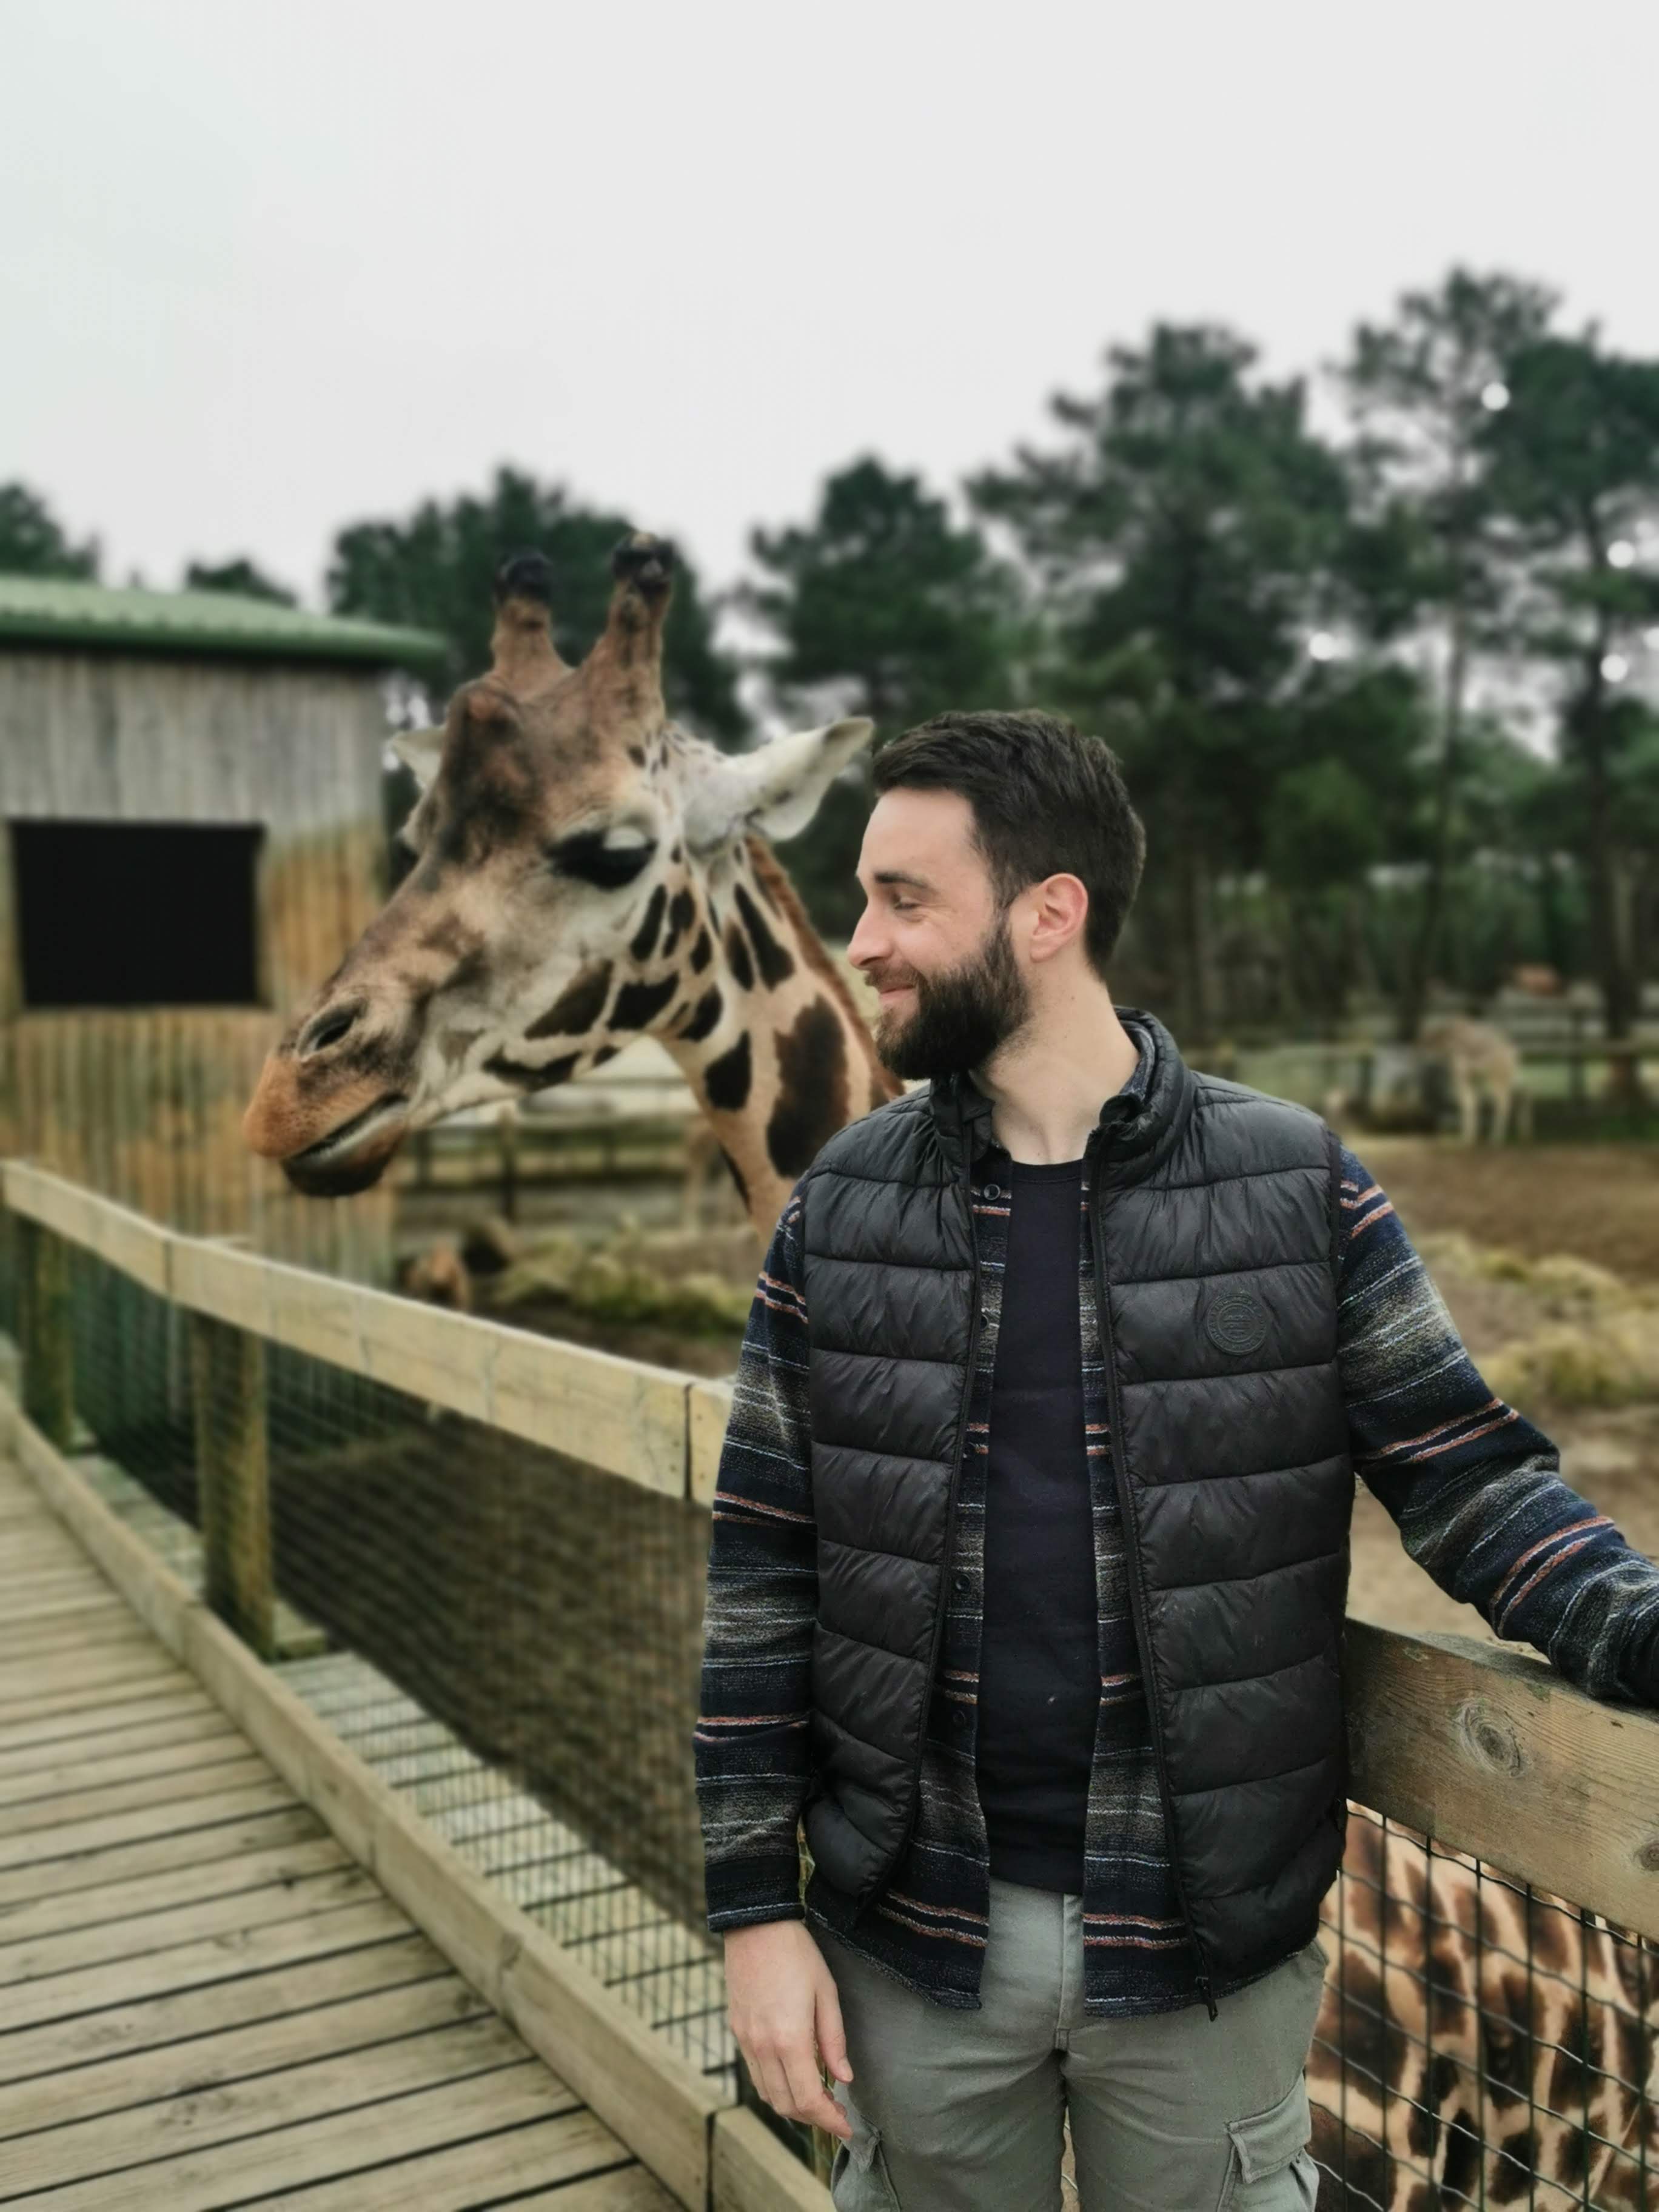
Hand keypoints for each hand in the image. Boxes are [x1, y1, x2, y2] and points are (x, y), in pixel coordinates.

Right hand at [724, 1918, 852, 2140]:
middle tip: (836, 2112)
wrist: (756, 1926)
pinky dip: (775, 2086)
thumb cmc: (797, 1954)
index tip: (846, 2127)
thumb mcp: (826, 1992)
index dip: (828, 2121)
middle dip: (813, 2118)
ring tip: (817, 2097)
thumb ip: (834, 2040)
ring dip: (793, 2105)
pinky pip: (755, 2074)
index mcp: (789, 2039)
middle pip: (786, 2105)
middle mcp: (763, 2047)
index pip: (807, 2100)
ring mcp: (746, 2041)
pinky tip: (793, 2075)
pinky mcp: (737, 2031)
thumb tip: (844, 2078)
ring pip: (767, 2094)